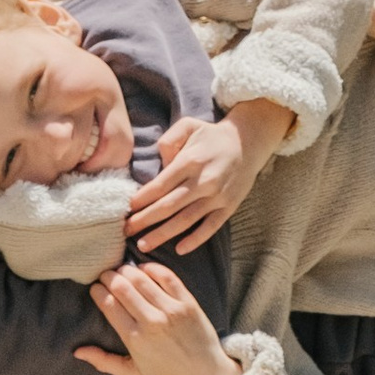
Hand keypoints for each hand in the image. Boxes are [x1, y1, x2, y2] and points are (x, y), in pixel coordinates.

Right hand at [76, 258, 238, 374]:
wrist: (204, 373)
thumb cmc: (165, 373)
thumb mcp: (132, 373)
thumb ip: (104, 362)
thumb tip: (77, 351)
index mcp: (135, 339)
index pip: (109, 305)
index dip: (98, 291)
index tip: (95, 288)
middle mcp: (152, 322)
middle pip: (122, 288)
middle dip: (109, 277)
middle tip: (105, 275)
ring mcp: (171, 310)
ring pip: (142, 279)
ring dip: (127, 270)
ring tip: (121, 270)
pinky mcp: (188, 302)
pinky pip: (167, 276)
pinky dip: (152, 268)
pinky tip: (143, 269)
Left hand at [127, 101, 290, 252]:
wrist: (248, 142)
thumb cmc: (212, 136)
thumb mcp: (189, 125)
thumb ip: (169, 140)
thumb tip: (160, 162)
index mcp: (191, 161)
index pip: (160, 185)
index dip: (141, 199)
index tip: (126, 209)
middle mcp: (204, 181)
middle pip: (168, 206)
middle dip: (144, 220)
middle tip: (126, 231)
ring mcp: (217, 196)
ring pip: (185, 220)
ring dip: (162, 234)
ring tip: (143, 245)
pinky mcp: (229, 207)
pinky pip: (210, 227)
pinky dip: (195, 240)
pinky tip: (179, 249)